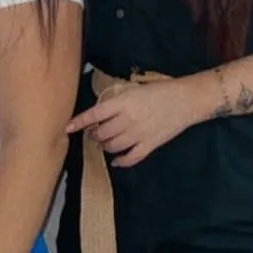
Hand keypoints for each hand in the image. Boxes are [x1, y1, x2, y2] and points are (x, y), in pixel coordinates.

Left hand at [66, 80, 197, 166]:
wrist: (186, 100)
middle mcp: (128, 119)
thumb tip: (101, 113)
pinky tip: (116, 161)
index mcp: (123, 102)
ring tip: (103, 143)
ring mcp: (139, 134)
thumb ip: (118, 102)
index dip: (79, 122)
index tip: (67, 127)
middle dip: (93, 135)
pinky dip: (121, 162)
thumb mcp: (135, 90)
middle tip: (92, 133)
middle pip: (102, 133)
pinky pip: (131, 158)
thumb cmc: (160, 90)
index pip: (95, 114)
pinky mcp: (150, 145)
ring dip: (104, 146)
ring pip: (113, 147)